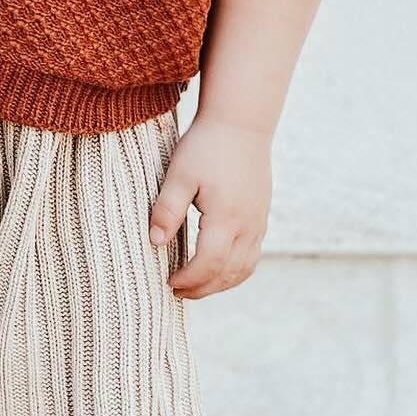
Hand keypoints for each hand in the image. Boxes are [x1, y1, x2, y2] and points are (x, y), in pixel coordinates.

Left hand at [148, 114, 271, 298]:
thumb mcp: (179, 174)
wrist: (241, 123)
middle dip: (203, 289)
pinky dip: (236, 271)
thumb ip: (167, 209)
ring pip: (245, 268)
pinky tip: (218, 268)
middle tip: (177, 292)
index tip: (168, 282)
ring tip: (196, 287)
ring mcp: (258, 222)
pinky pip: (253, 255)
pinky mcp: (261, 216)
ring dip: (221, 284)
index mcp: (226, 218)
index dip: (189, 279)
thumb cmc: (205, 146)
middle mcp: (248, 226)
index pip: (209, 264)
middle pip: (229, 273)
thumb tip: (155, 242)